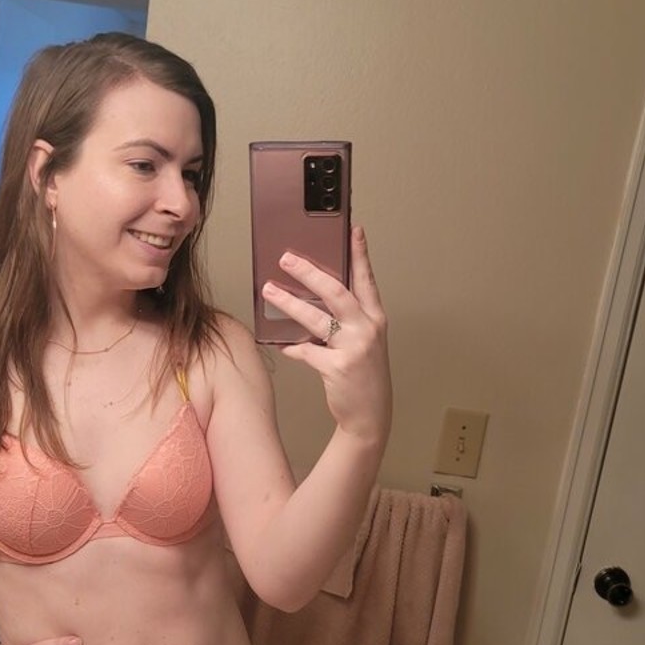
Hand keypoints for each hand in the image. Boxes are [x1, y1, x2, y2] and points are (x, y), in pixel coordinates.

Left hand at [261, 225, 391, 445]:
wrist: (370, 415)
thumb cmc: (363, 375)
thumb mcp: (362, 341)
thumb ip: (345, 319)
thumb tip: (310, 297)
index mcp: (375, 318)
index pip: (366, 279)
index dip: (360, 254)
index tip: (353, 229)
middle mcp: (367, 329)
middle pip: (336, 291)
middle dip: (309, 272)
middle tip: (286, 258)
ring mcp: (354, 348)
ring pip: (315, 318)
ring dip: (288, 303)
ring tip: (269, 291)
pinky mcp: (337, 368)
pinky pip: (306, 351)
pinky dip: (291, 347)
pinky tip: (280, 343)